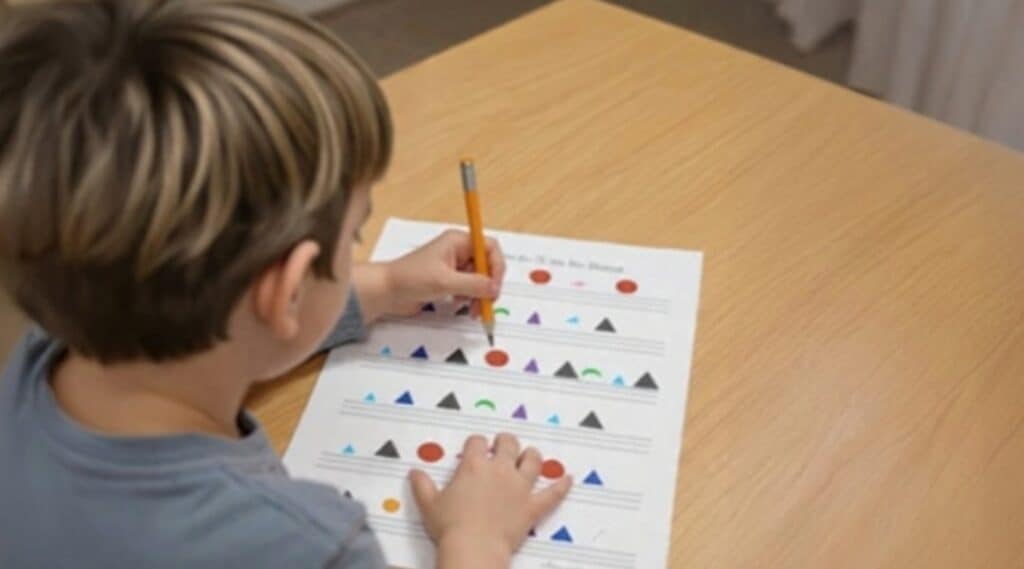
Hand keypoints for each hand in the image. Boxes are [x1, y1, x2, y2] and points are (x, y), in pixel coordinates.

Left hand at [385, 229, 506, 316]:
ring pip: (479, 280)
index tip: (494, 286)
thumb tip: (494, 288)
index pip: (489, 247)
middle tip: (486, 302)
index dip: (496, 266)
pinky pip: (468, 289)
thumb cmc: (409, 278)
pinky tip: (458, 305)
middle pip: (487, 265)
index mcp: (457, 241)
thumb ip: (473, 284)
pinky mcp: (448, 281)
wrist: (386, 292)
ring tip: (472, 309)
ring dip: (479, 295)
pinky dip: (468, 299)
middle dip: (488, 285)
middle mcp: (458, 251)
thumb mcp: (445, 281)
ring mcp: (453, 267)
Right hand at [410, 433, 571, 568]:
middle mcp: (499, 470)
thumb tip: (414, 472)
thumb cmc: (449, 526)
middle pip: (508, 444)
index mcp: (473, 466)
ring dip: (532, 456)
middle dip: (506, 442)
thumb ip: (422, 486)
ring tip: (530, 455)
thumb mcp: (429, 504)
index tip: (475, 448)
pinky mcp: (532, 507)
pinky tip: (568, 479)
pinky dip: (562, 486)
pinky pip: (552, 494)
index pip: (477, 443)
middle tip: (503, 445)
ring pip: (532, 461)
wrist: (473, 548)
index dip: (477, 443)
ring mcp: (519, 487)